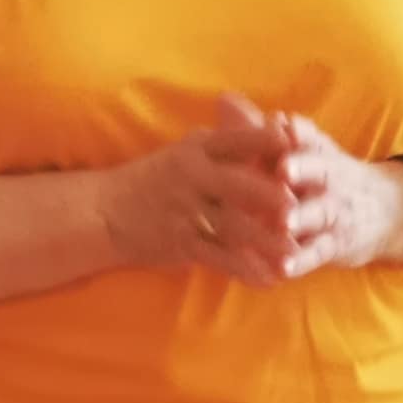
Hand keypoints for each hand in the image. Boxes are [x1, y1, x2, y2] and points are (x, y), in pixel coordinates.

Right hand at [99, 95, 301, 285]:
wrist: (104, 211)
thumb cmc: (157, 179)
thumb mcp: (187, 151)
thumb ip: (229, 140)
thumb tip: (276, 124)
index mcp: (195, 150)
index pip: (234, 139)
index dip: (264, 139)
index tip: (294, 140)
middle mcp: (190, 177)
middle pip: (234, 184)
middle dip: (266, 194)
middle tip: (298, 204)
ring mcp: (184, 211)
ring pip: (231, 226)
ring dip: (263, 241)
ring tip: (293, 251)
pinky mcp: (180, 242)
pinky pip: (216, 257)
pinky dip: (243, 269)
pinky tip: (268, 279)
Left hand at [275, 114, 402, 274]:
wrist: (393, 211)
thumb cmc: (331, 174)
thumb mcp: (311, 148)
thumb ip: (272, 132)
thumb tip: (228, 101)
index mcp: (318, 152)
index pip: (309, 137)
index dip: (296, 132)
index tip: (277, 124)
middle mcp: (329, 180)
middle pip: (318, 170)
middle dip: (302, 168)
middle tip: (282, 169)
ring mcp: (334, 213)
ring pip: (319, 213)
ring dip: (302, 216)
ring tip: (283, 221)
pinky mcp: (335, 246)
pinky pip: (317, 254)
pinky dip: (300, 261)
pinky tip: (282, 268)